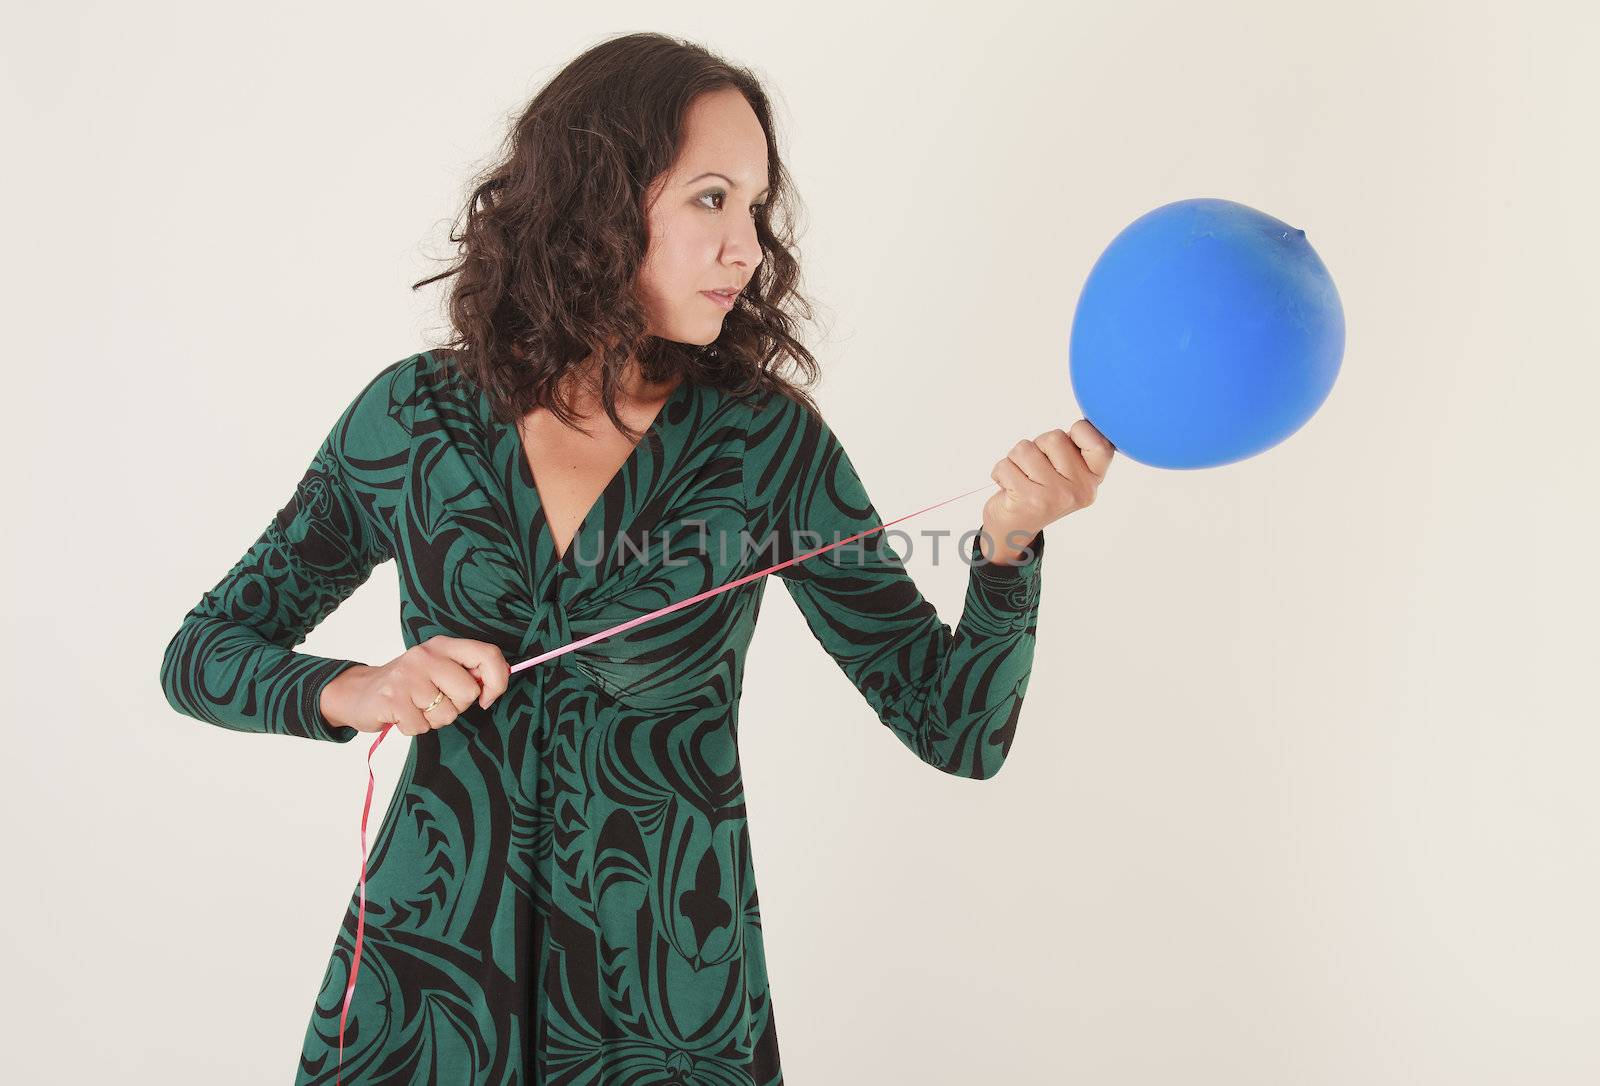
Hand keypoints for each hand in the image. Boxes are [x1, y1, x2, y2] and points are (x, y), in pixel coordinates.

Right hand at [320, 635, 511, 736]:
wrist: (359, 692)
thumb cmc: (409, 684)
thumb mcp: (439, 669)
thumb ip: (468, 672)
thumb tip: (495, 687)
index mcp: (443, 645)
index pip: (488, 654)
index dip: (498, 681)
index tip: (488, 698)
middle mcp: (426, 655)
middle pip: (469, 693)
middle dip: (457, 707)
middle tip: (434, 701)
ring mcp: (408, 676)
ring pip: (447, 714)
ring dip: (433, 720)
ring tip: (416, 707)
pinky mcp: (393, 699)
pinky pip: (422, 727)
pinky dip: (414, 728)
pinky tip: (402, 715)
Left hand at [981, 420, 1114, 562]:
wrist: (1014, 530)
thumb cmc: (1039, 493)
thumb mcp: (1067, 475)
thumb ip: (1076, 450)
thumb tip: (1082, 423)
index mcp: (1093, 480)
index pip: (1100, 443)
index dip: (1080, 432)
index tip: (1064, 447)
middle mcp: (1079, 489)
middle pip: (1054, 438)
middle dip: (1037, 446)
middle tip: (1035, 469)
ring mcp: (1055, 496)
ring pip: (1026, 448)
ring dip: (1015, 459)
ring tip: (1021, 477)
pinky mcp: (1029, 500)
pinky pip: (1005, 464)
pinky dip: (1000, 472)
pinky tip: (1009, 487)